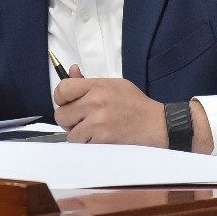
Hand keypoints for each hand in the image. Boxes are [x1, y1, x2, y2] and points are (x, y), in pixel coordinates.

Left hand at [53, 70, 167, 147]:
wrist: (155, 123)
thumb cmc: (134, 103)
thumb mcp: (114, 84)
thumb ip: (89, 81)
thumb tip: (72, 71)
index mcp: (96, 86)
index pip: (62, 90)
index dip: (61, 99)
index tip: (68, 103)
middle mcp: (94, 102)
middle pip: (61, 115)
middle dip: (69, 120)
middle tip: (80, 120)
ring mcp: (98, 122)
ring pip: (70, 133)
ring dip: (79, 134)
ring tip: (92, 130)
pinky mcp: (102, 139)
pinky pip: (82, 145)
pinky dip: (88, 143)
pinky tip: (100, 137)